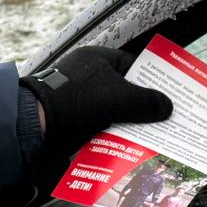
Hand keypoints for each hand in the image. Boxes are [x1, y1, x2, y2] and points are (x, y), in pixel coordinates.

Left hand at [20, 46, 171, 157]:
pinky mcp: (73, 121)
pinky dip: (114, 135)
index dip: (152, 79)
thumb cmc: (78, 101)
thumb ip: (147, 102)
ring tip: (154, 137)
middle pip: (124, 90)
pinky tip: (130, 146)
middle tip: (166, 119)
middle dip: (143, 106)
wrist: (37, 126)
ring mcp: (79, 99)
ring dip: (130, 124)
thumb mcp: (120, 98)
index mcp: (97, 60)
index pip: (133, 65)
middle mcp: (88, 77)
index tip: (170, 94)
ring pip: (113, 111)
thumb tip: (168, 107)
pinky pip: (101, 126)